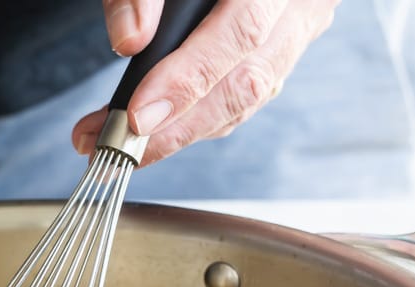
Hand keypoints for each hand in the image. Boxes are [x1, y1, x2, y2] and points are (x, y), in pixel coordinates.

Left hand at [73, 0, 338, 166]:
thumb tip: (130, 41)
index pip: (242, 30)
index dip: (189, 78)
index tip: (137, 115)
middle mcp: (301, 4)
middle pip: (247, 82)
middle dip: (176, 126)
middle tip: (114, 144)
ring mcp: (297, 31)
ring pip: (244, 100)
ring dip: (178, 132)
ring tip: (114, 140)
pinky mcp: (279, 52)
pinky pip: (240, 100)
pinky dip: (192, 121)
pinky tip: (147, 130)